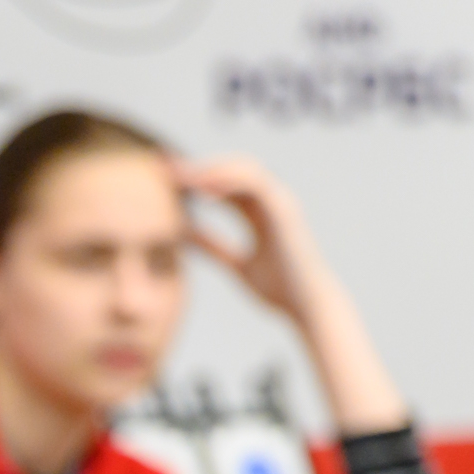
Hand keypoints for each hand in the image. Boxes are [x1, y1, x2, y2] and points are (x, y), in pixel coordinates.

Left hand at [175, 156, 338, 324]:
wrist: (308, 307)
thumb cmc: (279, 290)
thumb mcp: (235, 264)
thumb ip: (212, 246)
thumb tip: (183, 236)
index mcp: (259, 213)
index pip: (225, 185)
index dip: (196, 179)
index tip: (165, 179)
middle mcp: (271, 202)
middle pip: (232, 170)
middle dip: (200, 167)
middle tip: (165, 169)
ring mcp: (280, 202)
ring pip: (244, 169)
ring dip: (211, 169)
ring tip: (180, 176)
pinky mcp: (284, 210)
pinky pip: (254, 183)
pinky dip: (228, 182)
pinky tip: (202, 190)